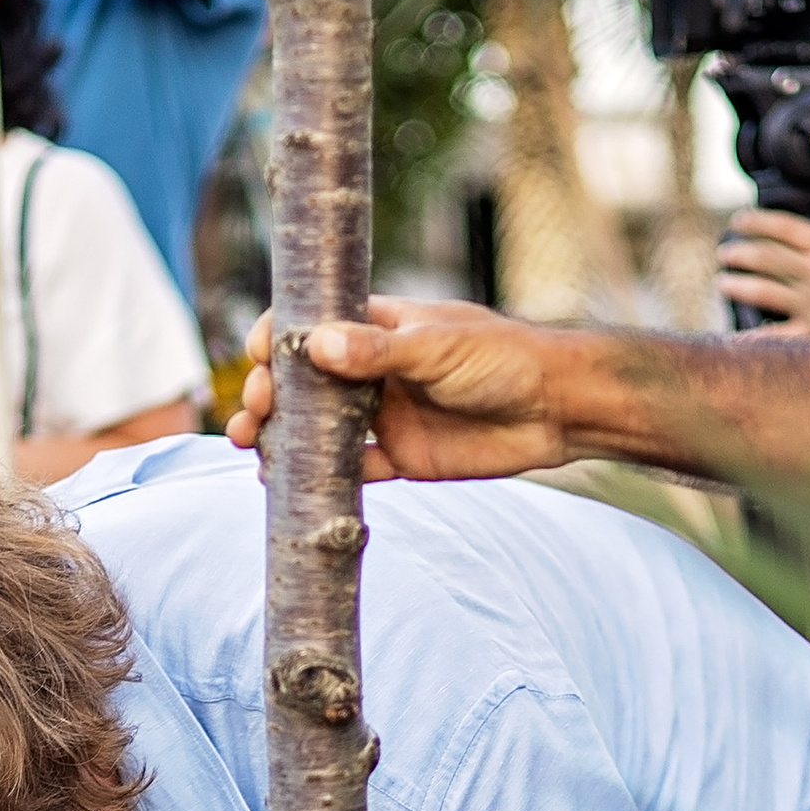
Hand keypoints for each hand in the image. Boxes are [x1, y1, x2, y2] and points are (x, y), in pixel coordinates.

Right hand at [229, 297, 584, 479]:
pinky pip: (349, 470)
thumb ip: (378, 352)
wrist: (557, 410)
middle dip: (268, 395)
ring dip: (282, 437)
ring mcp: (385, 415)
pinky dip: (317, 478)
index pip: (310, 326)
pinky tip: (286, 485)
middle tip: (251, 415)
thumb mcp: (438, 347)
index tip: (257, 359)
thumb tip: (316, 346)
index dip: (277, 341)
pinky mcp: (401, 457)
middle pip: (302, 381)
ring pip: (317, 428)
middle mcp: (373, 370)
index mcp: (378, 327)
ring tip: (252, 448)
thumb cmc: (504, 359)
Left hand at [714, 210, 809, 335]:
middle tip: (725, 252)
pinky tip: (734, 341)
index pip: (785, 227)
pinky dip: (753, 339)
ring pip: (762, 290)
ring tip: (723, 283)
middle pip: (765, 257)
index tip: (740, 220)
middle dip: (740, 252)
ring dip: (738, 285)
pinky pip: (777, 336)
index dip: (758, 221)